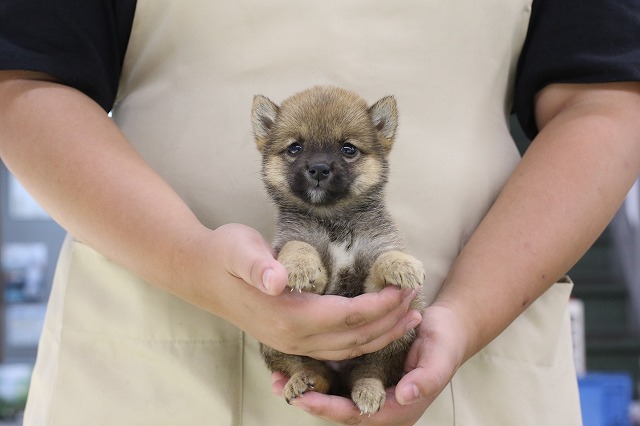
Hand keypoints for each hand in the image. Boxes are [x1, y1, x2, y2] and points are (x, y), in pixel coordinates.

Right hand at [194, 223, 422, 360]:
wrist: (200, 273)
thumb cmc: (224, 255)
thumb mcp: (239, 250)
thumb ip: (257, 266)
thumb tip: (276, 280)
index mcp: (287, 316)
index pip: (348, 315)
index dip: (381, 304)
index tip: (405, 286)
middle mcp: (292, 337)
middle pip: (355, 336)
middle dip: (391, 320)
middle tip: (417, 299)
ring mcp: (291, 343)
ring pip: (348, 348)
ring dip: (382, 334)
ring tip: (410, 318)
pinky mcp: (290, 340)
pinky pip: (336, 349)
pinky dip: (363, 340)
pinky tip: (376, 327)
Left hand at [271, 305, 466, 423]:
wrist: (445, 328)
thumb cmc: (445, 342)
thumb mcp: (440, 356)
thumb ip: (427, 377)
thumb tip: (404, 395)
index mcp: (398, 407)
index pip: (358, 415)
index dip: (329, 409)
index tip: (302, 398)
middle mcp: (380, 404)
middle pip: (339, 411)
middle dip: (309, 400)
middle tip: (278, 386)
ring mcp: (370, 389)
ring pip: (334, 397)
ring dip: (307, 389)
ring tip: (276, 378)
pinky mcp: (363, 374)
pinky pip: (336, 381)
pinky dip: (316, 375)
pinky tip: (294, 365)